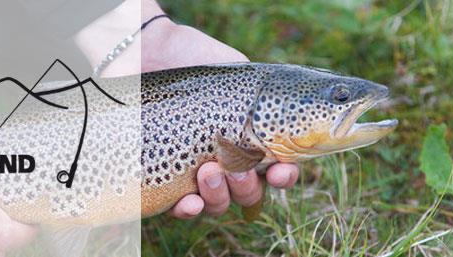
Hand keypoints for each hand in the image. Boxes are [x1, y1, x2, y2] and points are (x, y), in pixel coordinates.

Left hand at [74, 0, 300, 218]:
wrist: (151, 54)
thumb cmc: (199, 63)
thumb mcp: (245, 78)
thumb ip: (273, 105)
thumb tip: (301, 125)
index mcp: (252, 141)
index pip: (277, 171)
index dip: (284, 178)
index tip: (280, 172)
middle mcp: (228, 161)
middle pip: (249, 193)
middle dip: (248, 187)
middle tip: (237, 169)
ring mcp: (196, 173)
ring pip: (219, 204)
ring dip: (220, 195)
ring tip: (208, 172)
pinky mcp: (165, 179)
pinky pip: (181, 209)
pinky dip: (189, 211)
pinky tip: (189, 202)